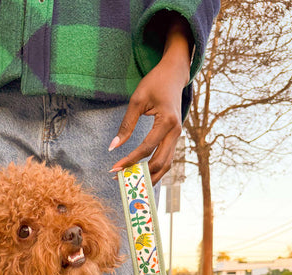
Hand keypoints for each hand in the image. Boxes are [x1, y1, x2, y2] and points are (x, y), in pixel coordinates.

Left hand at [109, 15, 192, 184]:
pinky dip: (155, 170)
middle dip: (140, 174)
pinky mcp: (174, 138)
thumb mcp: (137, 100)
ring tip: (131, 182)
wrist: (174, 75)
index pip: (147, 148)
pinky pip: (166, 159)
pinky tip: (141, 175)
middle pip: (160, 162)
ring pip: (166, 165)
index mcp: (167, 121)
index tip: (114, 169)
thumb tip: (113, 147)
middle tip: (120, 179)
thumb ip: (126, 125)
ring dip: (149, 177)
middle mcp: (176, 131)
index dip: (130, 160)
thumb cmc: (154, 83)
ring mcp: (177, 136)